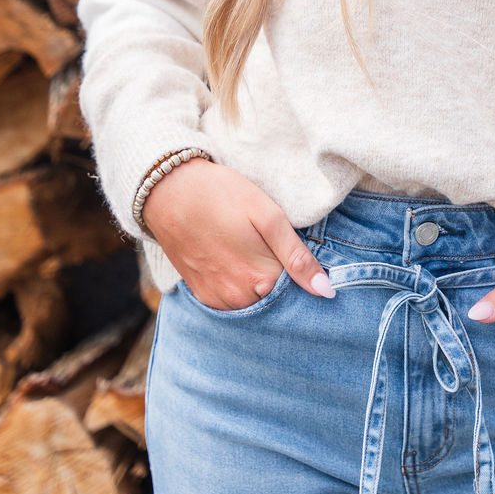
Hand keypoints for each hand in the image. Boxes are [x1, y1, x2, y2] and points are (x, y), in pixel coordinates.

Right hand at [141, 157, 334, 310]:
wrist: (168, 191)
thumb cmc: (222, 195)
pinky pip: (233, 301)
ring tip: (254, 250)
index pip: (299, 291)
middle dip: (285, 280)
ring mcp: (218, 300)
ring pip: (255, 302)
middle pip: (277, 299)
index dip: (305, 272)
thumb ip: (297, 256)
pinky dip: (242, 286)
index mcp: (261, 280)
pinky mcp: (203, 296)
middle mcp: (239, 299)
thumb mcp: (267, 216)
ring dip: (262, 284)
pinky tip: (238, 260)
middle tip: (274, 246)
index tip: (300, 254)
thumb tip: (327, 291)